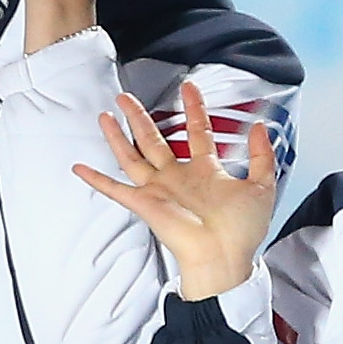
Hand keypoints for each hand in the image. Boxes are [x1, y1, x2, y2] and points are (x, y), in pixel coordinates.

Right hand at [75, 88, 280, 300]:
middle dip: (140, 116)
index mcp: (205, 172)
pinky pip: (116, 189)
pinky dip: (97, 180)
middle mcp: (178, 178)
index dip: (194, 108)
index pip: (198, 131)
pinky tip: (80, 168)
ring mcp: (160, 190)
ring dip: (118, 135)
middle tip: (127, 96)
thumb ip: (262, 155)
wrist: (224, 257)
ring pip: (132, 155)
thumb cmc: (242, 230)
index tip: (189, 87)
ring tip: (106, 114)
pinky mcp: (145, 204)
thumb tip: (260, 126)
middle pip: (154, 139)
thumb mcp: (262, 185)